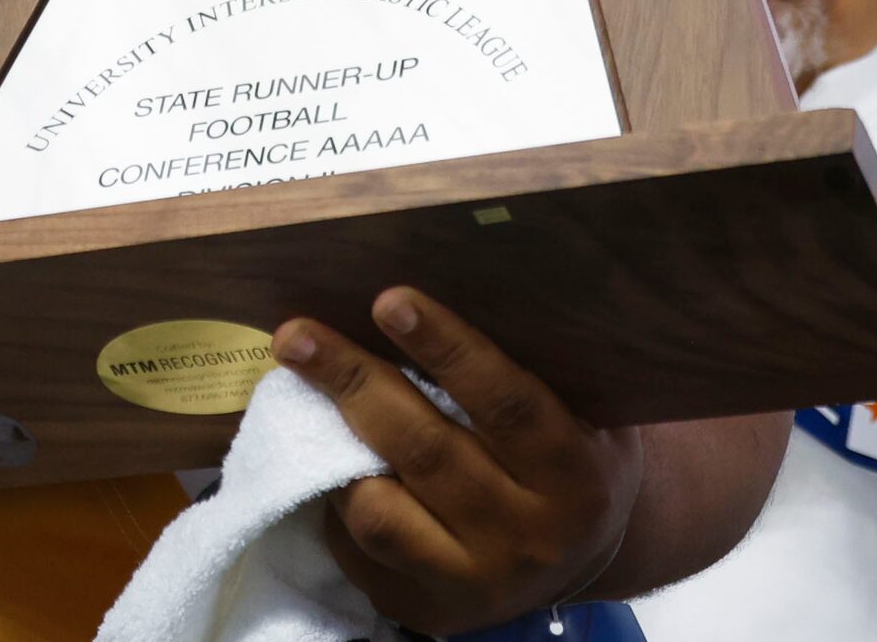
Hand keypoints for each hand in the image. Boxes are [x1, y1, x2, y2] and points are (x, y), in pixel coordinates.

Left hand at [274, 287, 641, 634]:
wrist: (579, 557)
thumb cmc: (566, 453)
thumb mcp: (576, 410)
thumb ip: (528, 363)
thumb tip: (438, 269)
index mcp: (574, 476)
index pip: (508, 406)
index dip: (448, 350)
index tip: (389, 300)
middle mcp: (529, 537)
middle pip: (426, 451)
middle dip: (353, 382)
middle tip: (297, 333)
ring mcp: (474, 582)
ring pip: (380, 512)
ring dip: (329, 442)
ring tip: (296, 381)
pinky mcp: (424, 609)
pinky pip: (358, 548)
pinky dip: (330, 496)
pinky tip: (315, 452)